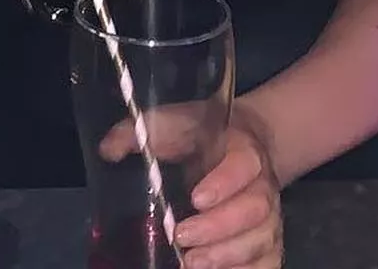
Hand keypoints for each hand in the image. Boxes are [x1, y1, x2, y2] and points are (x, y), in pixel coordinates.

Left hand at [102, 104, 280, 268]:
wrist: (240, 141)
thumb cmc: (199, 135)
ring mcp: (270, 216)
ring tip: (192, 264)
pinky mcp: (269, 241)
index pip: (243, 165)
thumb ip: (140, 131)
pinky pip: (268, 263)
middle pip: (254, 210)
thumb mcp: (171, 123)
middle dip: (218, 229)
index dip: (224, 183)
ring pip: (261, 240)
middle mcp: (262, 184)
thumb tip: (107, 150)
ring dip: (228, 256)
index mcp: (242, 149)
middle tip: (182, 238)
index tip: (196, 198)